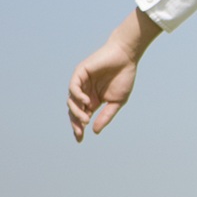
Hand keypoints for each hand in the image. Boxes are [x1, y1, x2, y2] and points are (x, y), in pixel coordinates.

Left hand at [68, 9, 160, 141]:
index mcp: (93, 100)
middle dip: (75, 122)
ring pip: (71, 101)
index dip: (79, 127)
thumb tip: (95, 131)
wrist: (126, 57)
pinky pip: (73, 87)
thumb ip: (106, 115)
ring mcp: (81, 83)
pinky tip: (87, 102)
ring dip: (76, 112)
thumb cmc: (124, 77)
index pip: (82, 116)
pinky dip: (77, 96)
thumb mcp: (117, 101)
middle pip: (74, 110)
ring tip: (85, 119)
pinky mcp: (79, 73)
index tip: (80, 139)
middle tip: (80, 132)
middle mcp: (84, 92)